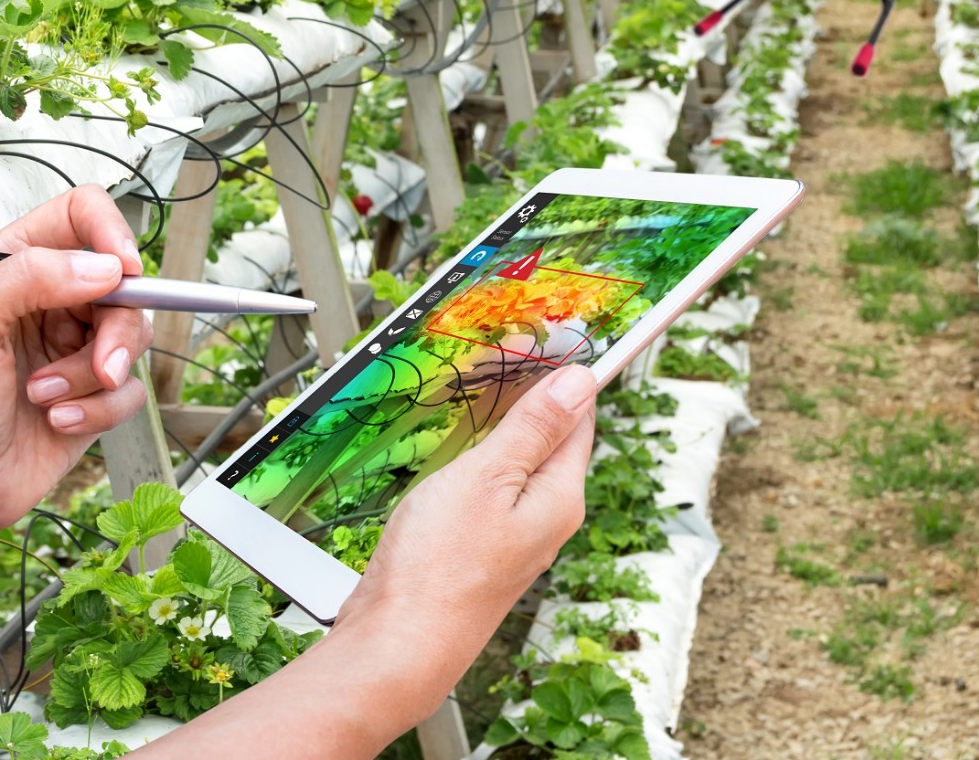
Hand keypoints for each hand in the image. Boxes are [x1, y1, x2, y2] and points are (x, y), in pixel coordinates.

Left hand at [0, 185, 154, 536]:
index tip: (121, 270)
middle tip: (100, 364)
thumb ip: (28, 277)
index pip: (81, 214)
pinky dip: (100, 410)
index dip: (110, 232)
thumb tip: (103, 267)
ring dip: (94, 375)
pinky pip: (132, 389)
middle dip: (115, 330)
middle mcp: (52, 299)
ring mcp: (76, 345)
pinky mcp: (96, 392)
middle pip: (124, 282)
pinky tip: (59, 421)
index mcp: (15, 266)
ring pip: (134, 336)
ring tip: (47, 398)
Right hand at [330, 364, 597, 716]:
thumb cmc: (438, 568)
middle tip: (502, 349)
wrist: (396, 642)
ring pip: (516, 462)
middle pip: (549, 438)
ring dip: (499, 421)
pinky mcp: (477, 548)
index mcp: (560, 498)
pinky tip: (452, 444)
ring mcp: (510, 536)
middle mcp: (545, 519)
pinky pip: (488, 487)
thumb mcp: (487, 479)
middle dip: (529, 392)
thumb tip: (581, 383)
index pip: (579, 419)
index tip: (545, 336)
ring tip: (475, 383)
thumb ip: (535, 429)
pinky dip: (476, 455)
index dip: (563, 373)